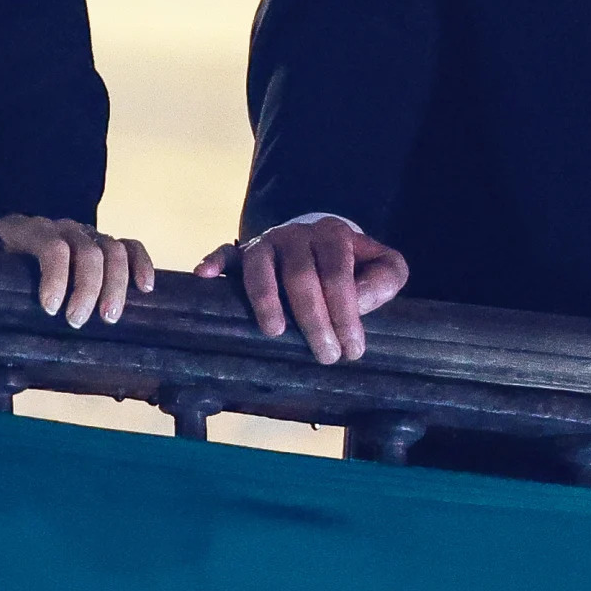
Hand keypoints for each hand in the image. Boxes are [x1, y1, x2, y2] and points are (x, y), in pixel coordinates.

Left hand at [0, 215, 155, 327]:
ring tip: (111, 318)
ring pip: (114, 250)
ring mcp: (91, 235)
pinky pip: (132, 246)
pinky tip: (146, 290)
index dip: (56, 277)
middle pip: (89, 251)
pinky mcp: (110, 245)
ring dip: (117, 284)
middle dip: (88, 288)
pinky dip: (142, 264)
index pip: (53, 248)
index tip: (50, 309)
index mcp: (34, 231)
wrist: (23, 234)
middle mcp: (67, 228)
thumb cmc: (3, 251)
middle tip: (80, 322)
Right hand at [193, 216, 408, 363]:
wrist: (316, 240)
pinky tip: (205, 276)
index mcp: (332, 235)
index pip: (338, 274)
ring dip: (266, 300)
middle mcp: (296, 235)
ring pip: (260, 268)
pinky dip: (214, 262)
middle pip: (301, 276)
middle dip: (314, 319)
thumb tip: (363, 299)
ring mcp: (266, 242)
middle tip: (325, 355)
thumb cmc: (350, 264)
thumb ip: (386, 277)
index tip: (352, 350)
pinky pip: (225, 254)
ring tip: (274, 332)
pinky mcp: (243, 251)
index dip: (346, 313)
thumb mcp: (381, 264)